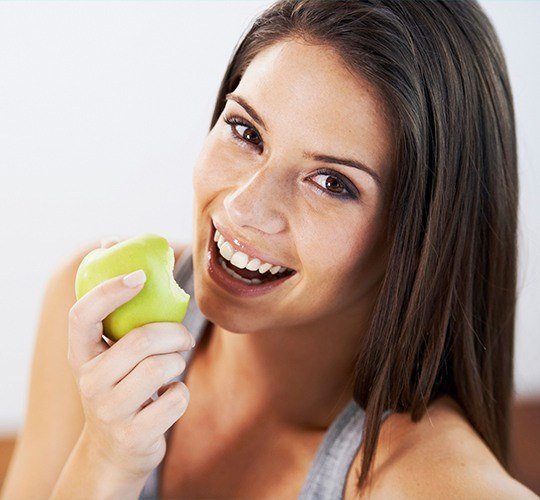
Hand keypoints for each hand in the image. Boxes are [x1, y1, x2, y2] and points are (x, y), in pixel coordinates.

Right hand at [67, 237, 194, 477]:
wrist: (117, 449)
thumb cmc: (122, 384)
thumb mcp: (111, 350)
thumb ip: (116, 306)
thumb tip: (113, 240)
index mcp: (80, 354)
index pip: (82, 315)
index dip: (110, 290)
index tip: (140, 275)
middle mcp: (88, 381)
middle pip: (141, 340)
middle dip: (174, 333)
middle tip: (182, 337)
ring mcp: (109, 410)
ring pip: (162, 367)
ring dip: (179, 362)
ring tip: (173, 368)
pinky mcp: (134, 435)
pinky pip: (177, 397)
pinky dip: (182, 392)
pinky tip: (169, 398)